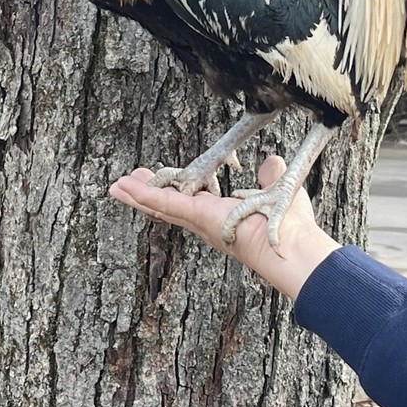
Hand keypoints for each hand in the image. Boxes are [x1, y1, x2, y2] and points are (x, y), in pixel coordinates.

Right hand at [109, 155, 339, 298]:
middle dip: (148, 196)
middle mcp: (207, 223)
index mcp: (223, 217)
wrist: (290, 246)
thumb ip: (271, 176)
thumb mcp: (278, 190)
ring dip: (138, 195)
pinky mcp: (197, 215)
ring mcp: (199, 221)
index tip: (164, 182)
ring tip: (116, 186)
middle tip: (126, 186)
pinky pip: (165, 203)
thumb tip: (270, 160)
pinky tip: (125, 187)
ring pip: (162, 206)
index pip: (193, 204)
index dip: (176, 194)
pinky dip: (144, 194)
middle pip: (169, 208)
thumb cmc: (289, 227)